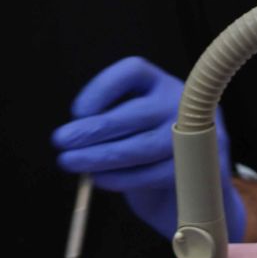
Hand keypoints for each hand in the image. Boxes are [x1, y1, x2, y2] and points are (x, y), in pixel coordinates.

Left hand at [52, 56, 245, 240]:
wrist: (194, 186)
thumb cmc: (152, 148)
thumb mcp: (135, 122)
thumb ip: (112, 118)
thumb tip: (76, 129)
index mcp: (161, 83)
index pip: (133, 71)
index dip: (101, 88)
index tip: (77, 110)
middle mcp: (180, 103)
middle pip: (133, 112)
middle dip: (92, 129)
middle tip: (61, 140)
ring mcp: (191, 135)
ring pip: (139, 147)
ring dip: (99, 156)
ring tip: (71, 161)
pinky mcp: (193, 167)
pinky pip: (150, 174)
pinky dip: (119, 178)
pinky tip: (99, 178)